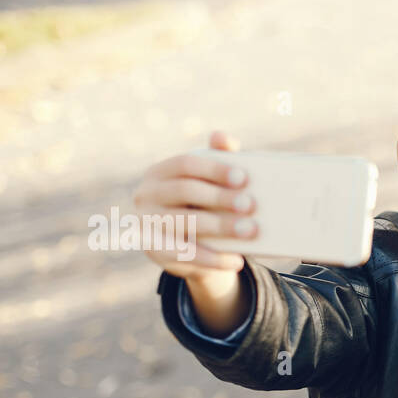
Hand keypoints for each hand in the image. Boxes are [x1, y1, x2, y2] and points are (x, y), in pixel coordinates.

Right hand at [132, 129, 254, 279]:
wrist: (195, 248)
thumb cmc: (206, 206)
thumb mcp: (210, 182)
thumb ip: (218, 158)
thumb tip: (222, 137)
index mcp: (160, 172)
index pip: (185, 164)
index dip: (214, 169)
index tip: (243, 178)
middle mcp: (146, 194)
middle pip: (185, 190)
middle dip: (220, 197)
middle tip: (251, 205)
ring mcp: (146, 223)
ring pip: (185, 222)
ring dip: (220, 226)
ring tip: (250, 231)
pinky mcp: (154, 250)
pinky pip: (185, 254)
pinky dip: (213, 259)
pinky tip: (237, 260)